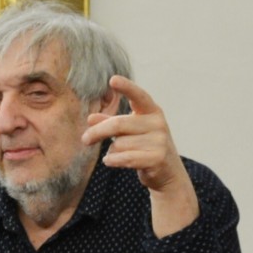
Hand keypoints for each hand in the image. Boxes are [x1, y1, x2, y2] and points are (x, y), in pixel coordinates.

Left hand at [82, 76, 187, 191]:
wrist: (167, 173)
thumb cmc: (144, 147)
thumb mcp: (129, 132)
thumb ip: (110, 123)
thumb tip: (90, 118)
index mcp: (152, 111)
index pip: (138, 96)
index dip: (127, 87)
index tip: (112, 79)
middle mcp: (158, 123)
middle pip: (117, 124)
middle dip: (97, 132)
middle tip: (84, 139)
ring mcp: (160, 140)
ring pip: (119, 144)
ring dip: (111, 151)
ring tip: (119, 154)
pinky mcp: (157, 158)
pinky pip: (124, 158)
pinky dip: (112, 160)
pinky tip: (111, 161)